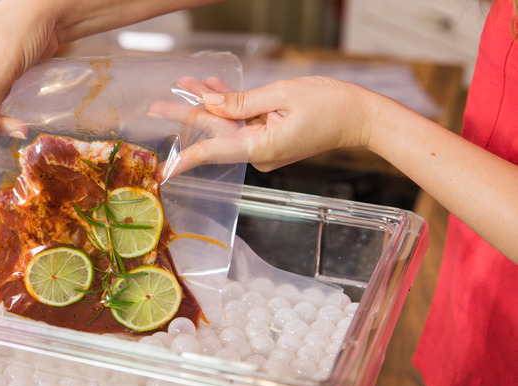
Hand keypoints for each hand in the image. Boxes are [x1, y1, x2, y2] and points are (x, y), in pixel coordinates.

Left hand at [151, 76, 376, 176]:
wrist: (361, 115)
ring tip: (183, 84)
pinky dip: (230, 103)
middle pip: (216, 132)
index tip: (164, 169)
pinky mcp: (270, 136)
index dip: (186, 159)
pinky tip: (211, 87)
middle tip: (156, 106)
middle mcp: (259, 151)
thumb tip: (210, 103)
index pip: (214, 152)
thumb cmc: (330, 104)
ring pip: (228, 122)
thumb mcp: (282, 95)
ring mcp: (264, 145)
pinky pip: (244, 119)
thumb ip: (242, 102)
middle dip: (187, 116)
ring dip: (208, 102)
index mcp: (261, 147)